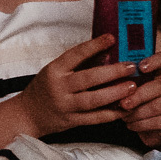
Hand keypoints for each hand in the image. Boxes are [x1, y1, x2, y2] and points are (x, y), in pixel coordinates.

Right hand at [16, 35, 138, 136]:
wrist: (28, 114)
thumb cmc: (45, 88)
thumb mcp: (56, 71)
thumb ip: (79, 63)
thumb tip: (107, 52)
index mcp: (54, 70)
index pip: (76, 54)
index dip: (94, 45)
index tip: (112, 38)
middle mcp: (59, 87)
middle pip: (88, 78)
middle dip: (112, 72)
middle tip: (131, 67)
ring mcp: (65, 106)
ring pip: (93, 100)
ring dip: (115, 93)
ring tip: (132, 87)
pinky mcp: (72, 121)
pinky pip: (95, 118)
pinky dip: (112, 114)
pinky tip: (126, 108)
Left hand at [115, 51, 160, 146]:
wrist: (153, 128)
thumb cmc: (135, 103)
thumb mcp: (129, 87)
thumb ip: (121, 77)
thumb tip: (105, 65)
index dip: (155, 61)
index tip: (140, 67)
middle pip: (160, 86)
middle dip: (139, 95)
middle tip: (123, 103)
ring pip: (158, 106)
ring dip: (137, 113)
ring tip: (124, 115)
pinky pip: (158, 122)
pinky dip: (141, 124)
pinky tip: (131, 124)